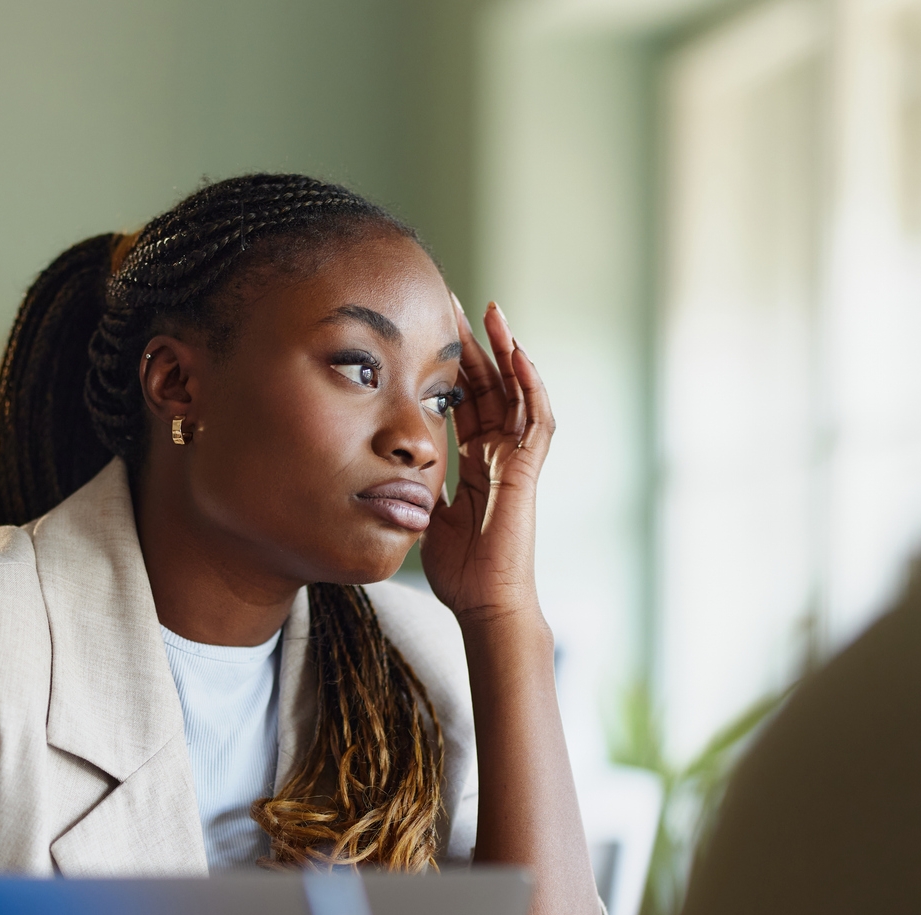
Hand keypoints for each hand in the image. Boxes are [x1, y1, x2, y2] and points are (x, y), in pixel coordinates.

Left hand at [420, 300, 556, 627]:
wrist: (482, 602)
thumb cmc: (457, 570)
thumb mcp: (422, 513)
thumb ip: (413, 483)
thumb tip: (382, 464)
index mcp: (474, 462)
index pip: (464, 402)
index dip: (449, 368)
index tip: (428, 334)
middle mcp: (498, 454)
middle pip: (489, 386)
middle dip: (472, 346)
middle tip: (451, 305)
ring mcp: (517, 459)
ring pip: (517, 391)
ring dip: (506, 350)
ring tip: (490, 313)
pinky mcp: (529, 469)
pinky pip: (538, 417)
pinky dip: (531, 384)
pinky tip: (517, 353)